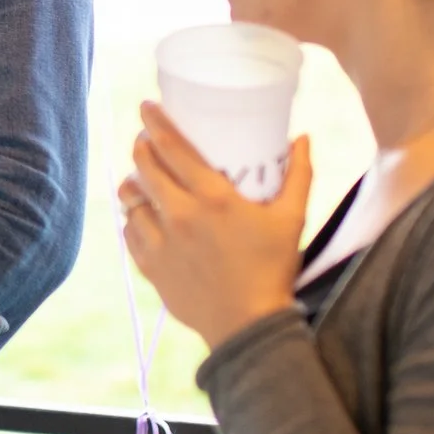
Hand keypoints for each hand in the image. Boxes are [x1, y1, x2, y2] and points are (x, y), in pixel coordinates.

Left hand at [120, 101, 310, 351]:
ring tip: (140, 177)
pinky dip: (133, 218)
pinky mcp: (150, 266)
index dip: (155, 123)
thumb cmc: (273, 269)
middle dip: (140, 147)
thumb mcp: (292, 219)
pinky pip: (129, 232)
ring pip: (130, 199)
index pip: (172, 148)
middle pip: (144, 167)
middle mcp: (179, 216)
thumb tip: (304, 137)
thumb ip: (299, 175)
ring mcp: (160, 242)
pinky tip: (140, 215)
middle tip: (144, 139)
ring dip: (132, 182)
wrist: (249, 326)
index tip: (147, 107)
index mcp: (213, 199)